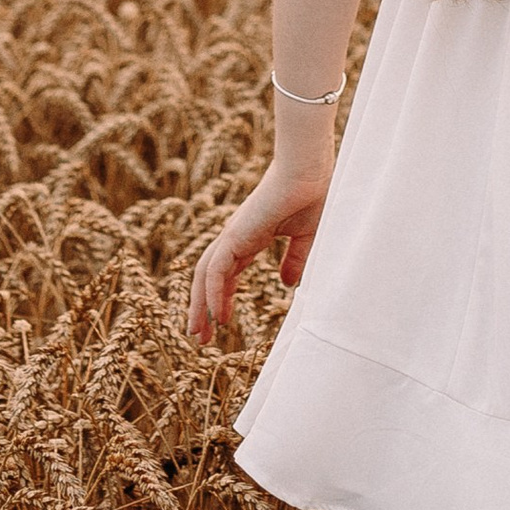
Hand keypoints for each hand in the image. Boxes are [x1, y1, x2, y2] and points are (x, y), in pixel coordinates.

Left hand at [186, 148, 332, 344]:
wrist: (309, 171)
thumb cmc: (312, 195)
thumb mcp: (305, 238)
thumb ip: (294, 260)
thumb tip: (286, 284)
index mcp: (250, 237)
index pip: (226, 273)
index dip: (221, 298)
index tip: (221, 323)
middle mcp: (235, 237)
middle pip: (207, 277)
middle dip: (201, 308)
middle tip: (199, 338)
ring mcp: (232, 235)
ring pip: (204, 276)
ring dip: (199, 306)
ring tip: (197, 334)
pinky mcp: (235, 235)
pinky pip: (215, 271)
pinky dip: (212, 294)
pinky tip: (215, 316)